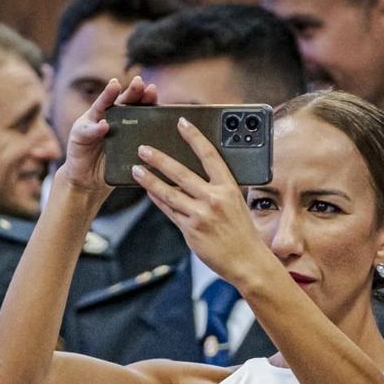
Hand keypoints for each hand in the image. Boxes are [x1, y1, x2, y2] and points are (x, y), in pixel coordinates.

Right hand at [51, 75, 157, 216]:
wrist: (88, 182)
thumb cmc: (112, 166)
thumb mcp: (130, 154)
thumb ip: (143, 144)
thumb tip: (169, 140)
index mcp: (124, 121)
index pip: (136, 107)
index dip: (144, 98)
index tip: (153, 89)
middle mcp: (108, 117)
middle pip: (121, 101)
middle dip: (131, 91)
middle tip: (139, 83)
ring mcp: (92, 123)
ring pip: (101, 106)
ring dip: (108, 95)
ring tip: (115, 86)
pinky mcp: (79, 134)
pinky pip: (88, 130)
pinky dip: (95, 128)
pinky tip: (103, 125)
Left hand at [132, 117, 274, 285]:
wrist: (247, 261)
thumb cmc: (242, 232)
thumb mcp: (236, 203)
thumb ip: (217, 188)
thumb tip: (194, 174)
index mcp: (228, 187)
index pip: (209, 155)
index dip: (194, 137)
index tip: (181, 122)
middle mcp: (214, 199)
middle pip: (181, 173)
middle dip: (160, 159)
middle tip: (144, 148)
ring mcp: (201, 215)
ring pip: (169, 193)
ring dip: (150, 180)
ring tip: (136, 169)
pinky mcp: (191, 230)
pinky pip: (169, 211)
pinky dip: (157, 200)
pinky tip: (148, 191)